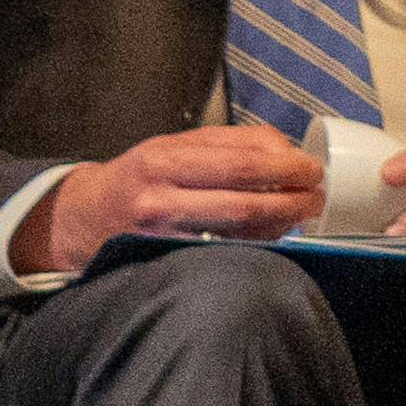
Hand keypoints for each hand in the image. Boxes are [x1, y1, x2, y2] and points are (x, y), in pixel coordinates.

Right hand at [39, 122, 324, 274]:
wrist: (87, 218)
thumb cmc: (139, 180)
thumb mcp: (170, 147)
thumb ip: (224, 144)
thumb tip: (285, 150)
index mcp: (161, 159)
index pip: (240, 160)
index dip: (286, 165)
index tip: (311, 167)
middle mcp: (160, 196)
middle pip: (246, 197)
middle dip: (294, 195)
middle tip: (317, 192)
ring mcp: (166, 235)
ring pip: (242, 229)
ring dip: (285, 220)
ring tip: (303, 210)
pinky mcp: (173, 261)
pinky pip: (230, 251)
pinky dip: (261, 241)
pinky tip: (274, 232)